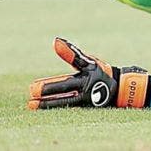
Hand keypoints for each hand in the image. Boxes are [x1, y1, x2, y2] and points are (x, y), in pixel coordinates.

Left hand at [28, 37, 150, 108]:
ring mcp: (84, 104)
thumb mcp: (87, 61)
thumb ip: (71, 53)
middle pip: (61, 97)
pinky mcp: (85, 110)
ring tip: (32, 106)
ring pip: (63, 105)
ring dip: (47, 106)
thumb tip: (56, 41)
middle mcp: (84, 94)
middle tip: (30, 99)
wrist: (120, 89)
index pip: (62, 84)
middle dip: (45, 99)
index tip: (33, 88)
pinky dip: (55, 109)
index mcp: (84, 80)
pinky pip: (68, 110)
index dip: (48, 87)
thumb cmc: (100, 71)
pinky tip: (43, 110)